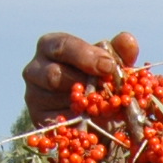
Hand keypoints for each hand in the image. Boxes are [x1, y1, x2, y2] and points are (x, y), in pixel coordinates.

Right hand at [22, 32, 137, 126]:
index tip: (109, 66)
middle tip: (107, 91)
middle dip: (84, 83)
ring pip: (53, 99)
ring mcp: (34, 95)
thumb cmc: (99, 82)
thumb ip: (119, 54)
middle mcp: (36, 69)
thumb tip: (128, 40)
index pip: (63, 45)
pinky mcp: (38, 119)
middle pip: (54, 73)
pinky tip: (92, 123)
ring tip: (102, 107)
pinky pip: (56, 122)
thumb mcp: (112, 67)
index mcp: (52, 47)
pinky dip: (76, 122)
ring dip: (82, 104)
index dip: (86, 56)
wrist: (94, 118)